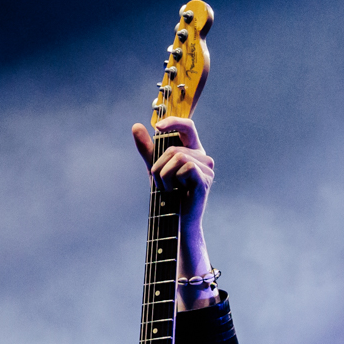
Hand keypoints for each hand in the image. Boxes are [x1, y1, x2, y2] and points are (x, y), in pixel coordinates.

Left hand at [132, 117, 216, 306]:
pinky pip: (184, 166)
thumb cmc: (167, 197)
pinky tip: (176, 191)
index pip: (188, 126)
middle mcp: (203, 157)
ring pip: (177, 156)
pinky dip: (172, 179)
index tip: (157, 127)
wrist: (174, 222)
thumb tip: (136, 126)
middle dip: (158, 166)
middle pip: (173, 147)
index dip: (173, 122)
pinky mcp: (205, 178)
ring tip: (168, 189)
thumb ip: (147, 148)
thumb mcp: (154, 168)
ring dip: (164, 175)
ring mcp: (207, 167)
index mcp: (193, 151)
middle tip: (161, 184)